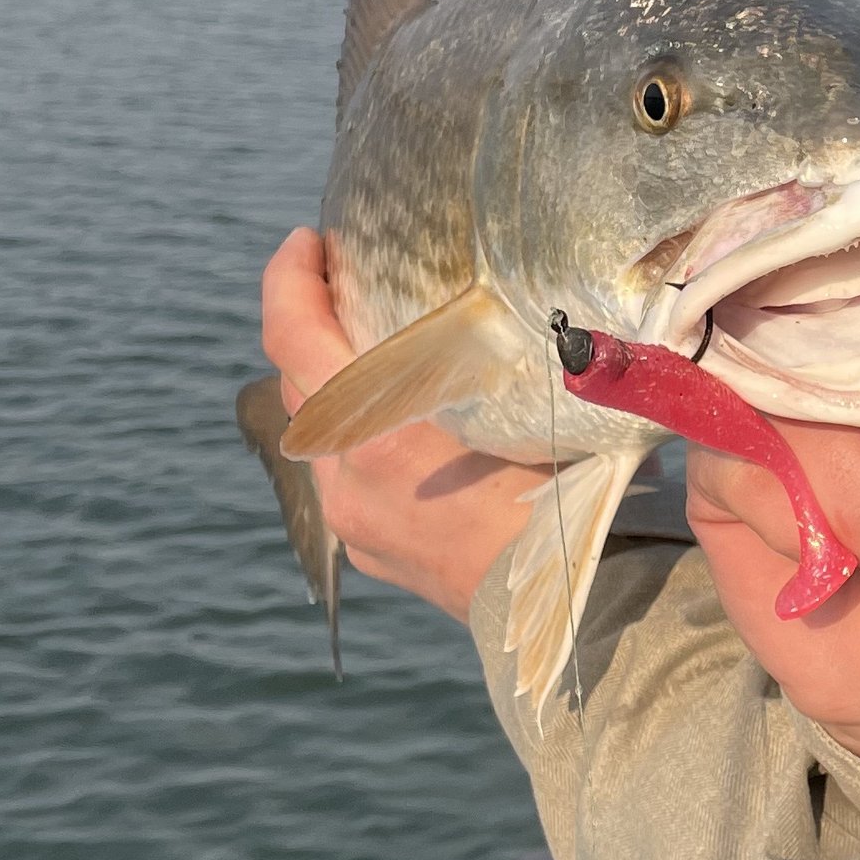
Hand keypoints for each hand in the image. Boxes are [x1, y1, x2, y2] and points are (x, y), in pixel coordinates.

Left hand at [261, 229, 550, 621]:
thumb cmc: (566, 507)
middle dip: (314, 322)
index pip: (294, 339)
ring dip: (340, 383)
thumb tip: (539, 298)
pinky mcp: (373, 551)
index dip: (288, 280)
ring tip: (379, 348)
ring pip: (324, 431)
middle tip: (349, 278)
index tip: (305, 241)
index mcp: (375, 437)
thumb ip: (515, 359)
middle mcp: (345, 480)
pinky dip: (361, 434)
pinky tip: (405, 423)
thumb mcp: (544, 411)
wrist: (571, 618)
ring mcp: (354, 523)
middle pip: (300, 382)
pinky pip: (347, 474)